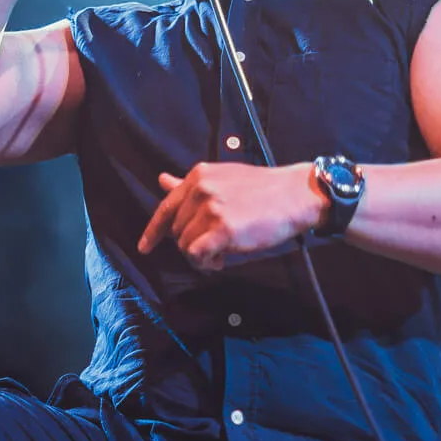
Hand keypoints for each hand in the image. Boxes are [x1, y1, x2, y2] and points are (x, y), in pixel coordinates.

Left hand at [138, 162, 328, 271]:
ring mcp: (210, 208)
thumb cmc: (263, 190)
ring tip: (221, 252)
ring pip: (185, 246)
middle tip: (215, 247)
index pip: (165, 208)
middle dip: (192, 244)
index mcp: (198, 176)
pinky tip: (219, 261)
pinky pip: (197, 255)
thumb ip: (190, 185)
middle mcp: (200, 189)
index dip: (153, 231)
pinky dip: (205, 264)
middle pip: (176, 232)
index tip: (145, 247)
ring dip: (201, 256)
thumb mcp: (222, 179)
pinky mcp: (222, 229)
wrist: (295, 195)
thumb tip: (162, 181)